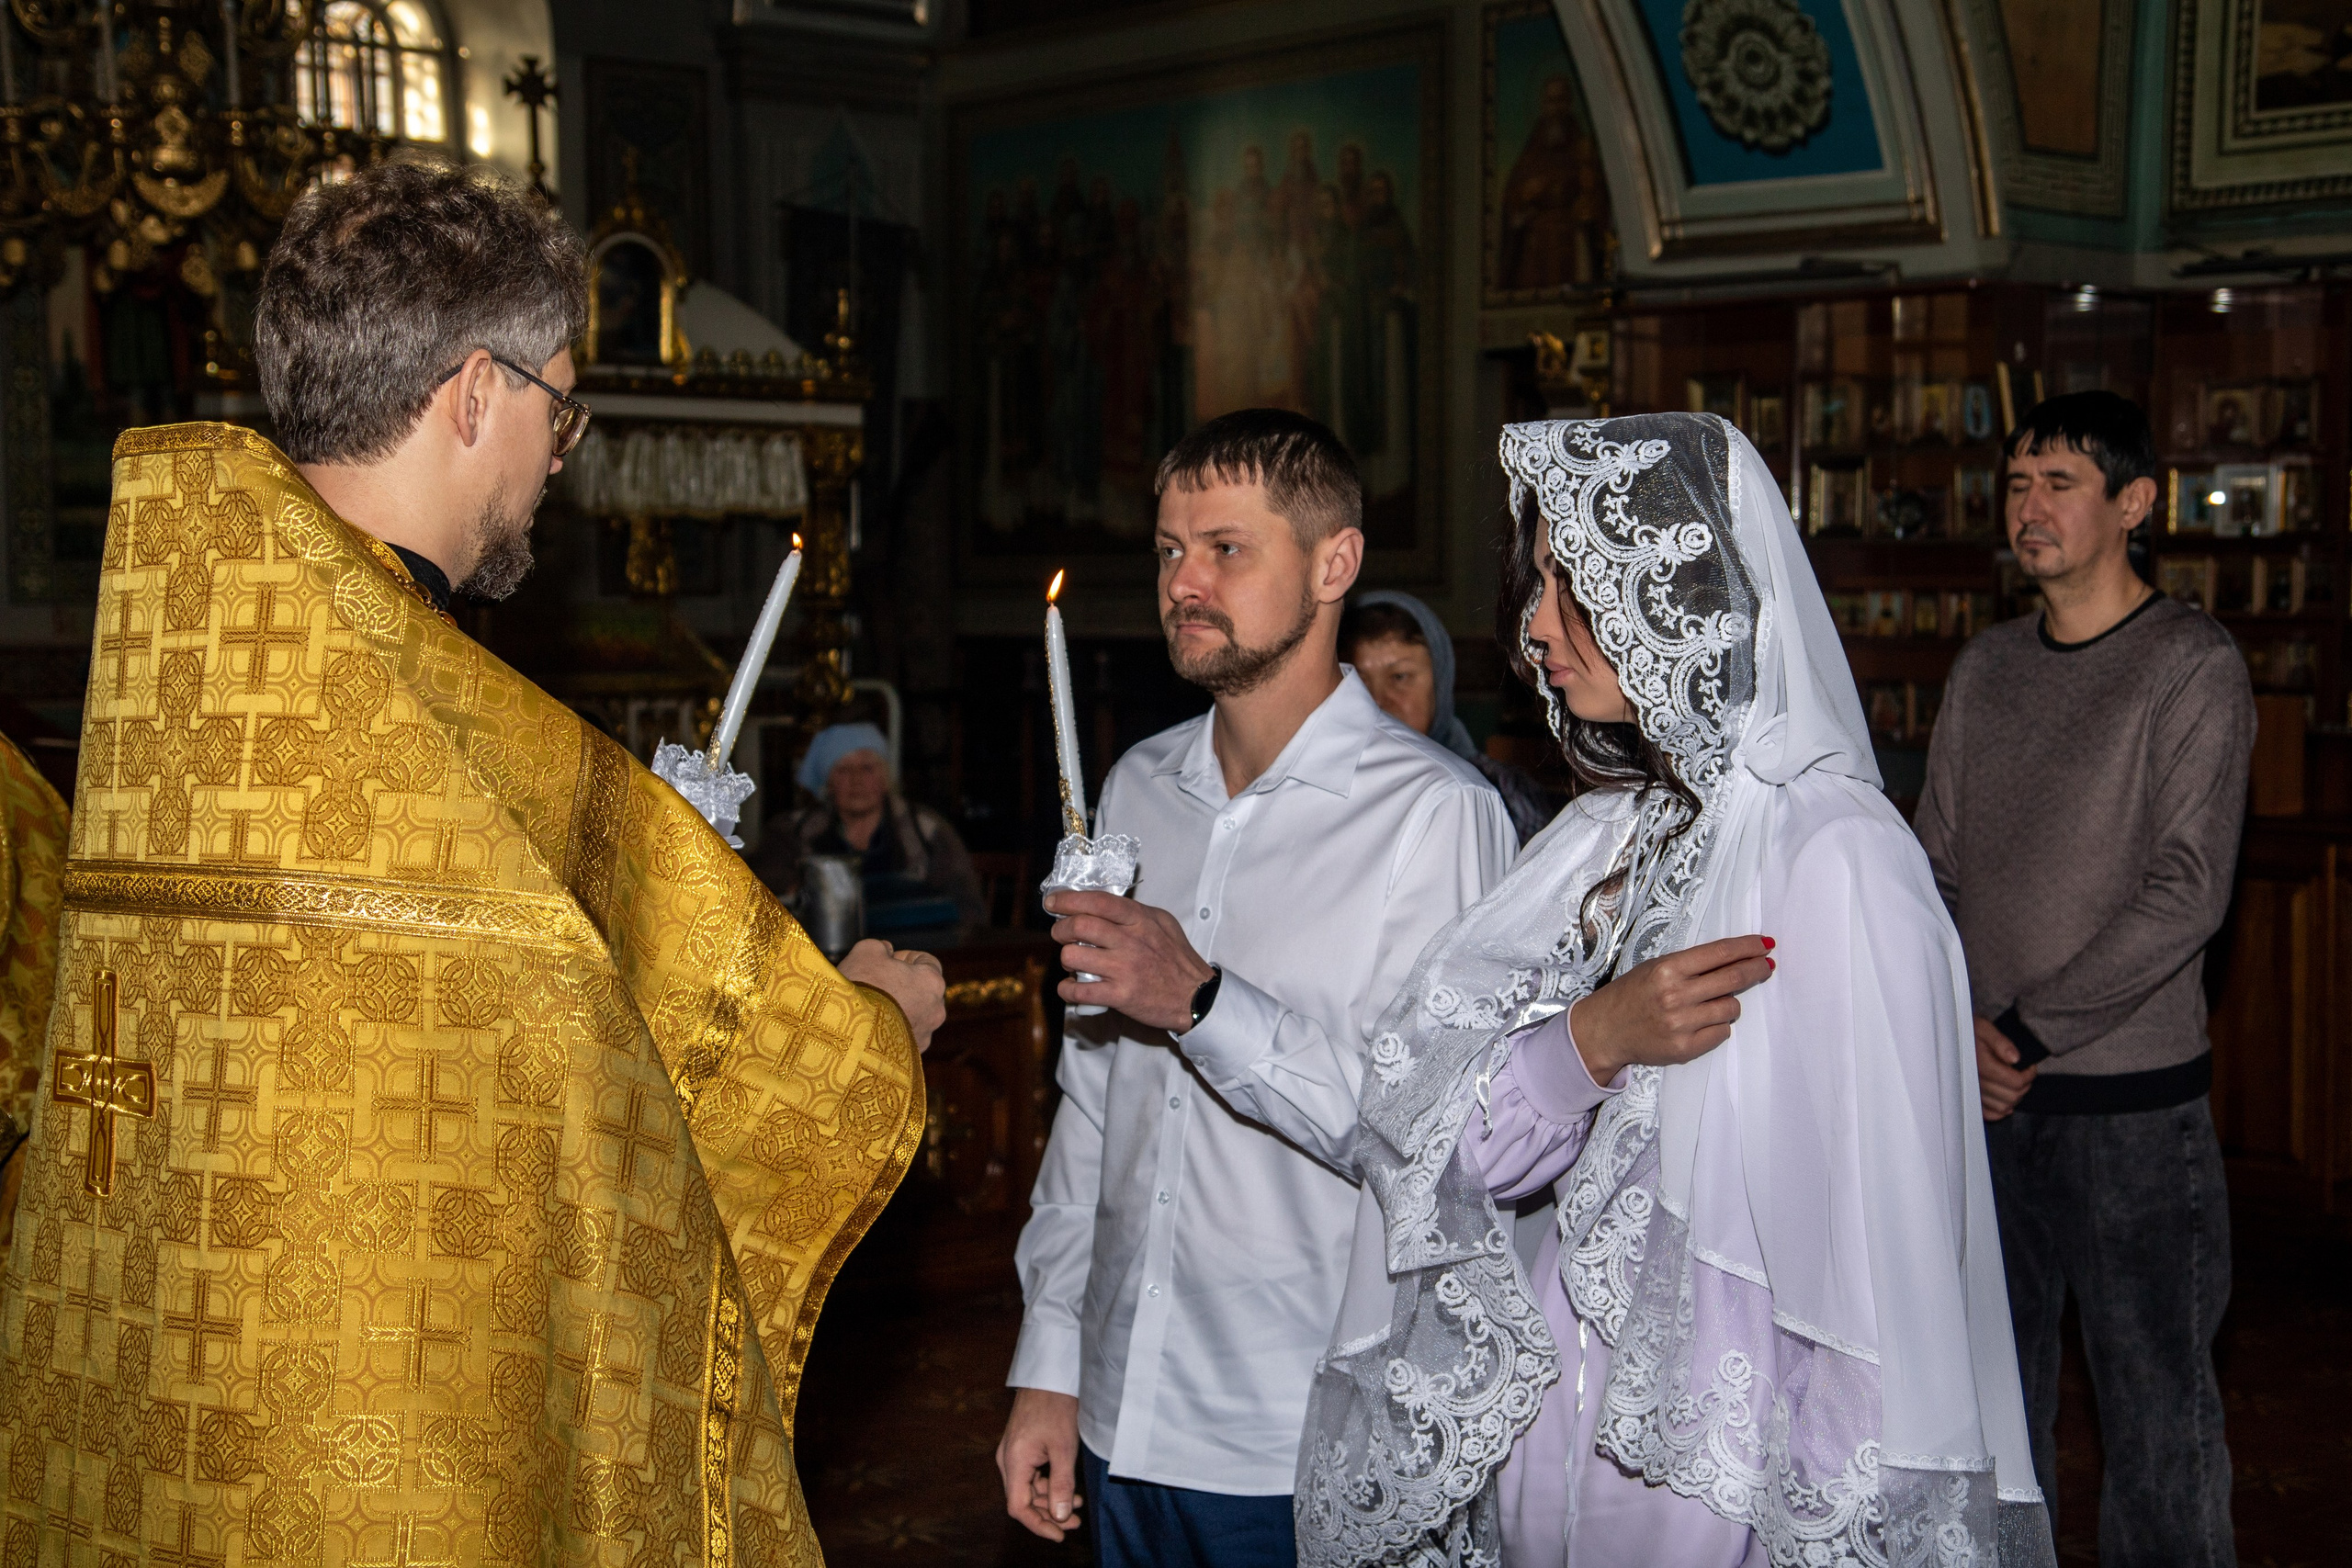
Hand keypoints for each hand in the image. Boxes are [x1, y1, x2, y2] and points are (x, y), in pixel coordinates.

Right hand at [837, 939, 945, 1052]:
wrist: (848, 1034)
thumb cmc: (861, 988)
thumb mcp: (866, 951)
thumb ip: (881, 947)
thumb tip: (885, 952)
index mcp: (932, 982)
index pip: (927, 961)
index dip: (905, 957)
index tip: (886, 961)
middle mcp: (936, 1011)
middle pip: (922, 990)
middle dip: (902, 984)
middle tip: (875, 984)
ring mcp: (925, 1036)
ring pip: (914, 1016)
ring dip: (898, 1009)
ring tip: (869, 1009)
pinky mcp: (911, 1057)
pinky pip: (904, 1037)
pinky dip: (891, 1031)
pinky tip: (869, 1028)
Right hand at [997, 1387, 1083, 1540]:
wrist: (1050, 1374)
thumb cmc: (1057, 1406)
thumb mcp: (1064, 1447)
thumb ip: (1061, 1484)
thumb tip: (1061, 1516)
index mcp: (1013, 1461)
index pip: (1018, 1507)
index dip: (1039, 1525)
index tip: (1060, 1534)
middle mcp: (1007, 1459)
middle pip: (1021, 1500)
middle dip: (1048, 1515)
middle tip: (1075, 1522)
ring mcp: (1012, 1452)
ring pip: (1027, 1489)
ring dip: (1049, 1500)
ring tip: (1077, 1505)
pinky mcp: (1020, 1446)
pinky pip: (1030, 1475)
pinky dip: (1047, 1485)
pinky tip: (1067, 1487)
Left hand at [1046, 890, 1213, 1031]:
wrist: (1195, 996)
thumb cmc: (1177, 958)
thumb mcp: (1162, 923)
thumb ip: (1133, 912)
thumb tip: (1098, 904)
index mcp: (1140, 920)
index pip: (1098, 901)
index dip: (1069, 899)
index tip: (1053, 902)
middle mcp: (1130, 942)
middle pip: (1079, 926)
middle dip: (1060, 929)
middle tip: (1061, 934)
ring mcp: (1124, 969)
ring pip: (1073, 957)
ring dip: (1065, 959)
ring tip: (1073, 962)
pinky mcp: (1120, 996)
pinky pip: (1079, 991)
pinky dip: (1067, 989)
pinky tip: (1072, 987)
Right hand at [1567, 935, 1774, 1080]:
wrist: (1605, 1030)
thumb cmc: (1632, 995)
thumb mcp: (1656, 968)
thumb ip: (1692, 965)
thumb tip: (1734, 959)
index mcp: (1668, 969)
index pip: (1720, 953)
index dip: (1748, 947)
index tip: (1765, 944)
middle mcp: (1676, 995)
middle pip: (1734, 978)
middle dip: (1756, 969)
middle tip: (1766, 966)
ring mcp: (1682, 1024)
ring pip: (1731, 1008)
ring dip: (1729, 1003)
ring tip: (1709, 1004)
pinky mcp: (1686, 1048)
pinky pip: (1722, 1032)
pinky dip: (1717, 1026)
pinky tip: (1700, 1023)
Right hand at [1975, 1015, 2036, 1120]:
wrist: (1949, 1037)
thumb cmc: (1969, 1031)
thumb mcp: (1984, 1028)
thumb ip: (2001, 1042)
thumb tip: (2015, 1059)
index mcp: (1980, 1064)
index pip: (2015, 1081)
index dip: (2029, 1075)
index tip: (2029, 1066)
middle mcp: (1975, 1081)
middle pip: (2012, 1096)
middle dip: (2024, 1086)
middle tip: (2024, 1074)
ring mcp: (1971, 1092)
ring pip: (2003, 1107)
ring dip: (2015, 1097)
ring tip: (2014, 1084)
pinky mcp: (1969, 1099)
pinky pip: (1989, 1114)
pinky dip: (2001, 1111)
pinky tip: (2004, 1098)